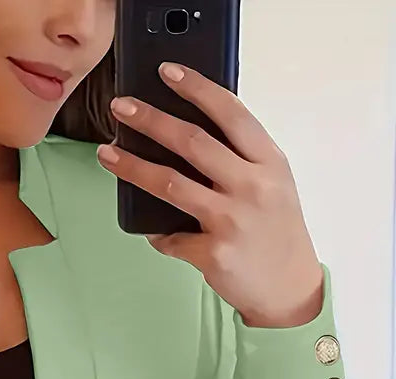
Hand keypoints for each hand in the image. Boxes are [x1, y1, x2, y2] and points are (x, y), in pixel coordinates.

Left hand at [97, 62, 324, 327]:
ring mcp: (232, 220)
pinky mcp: (214, 253)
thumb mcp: (273, 184)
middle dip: (150, 119)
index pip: (230, 113)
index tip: (166, 72)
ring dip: (132, 166)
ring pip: (169, 183)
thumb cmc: (274, 232)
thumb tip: (182, 136)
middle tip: (120, 107)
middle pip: (191, 142)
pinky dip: (157, 234)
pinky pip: (169, 237)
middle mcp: (252, 186)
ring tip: (107, 154)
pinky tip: (154, 231)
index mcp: (268, 163)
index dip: (196, 88)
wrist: (288, 288)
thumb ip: (240, 159)